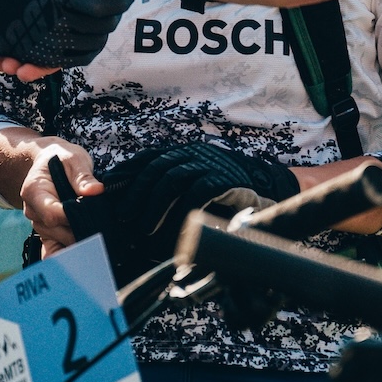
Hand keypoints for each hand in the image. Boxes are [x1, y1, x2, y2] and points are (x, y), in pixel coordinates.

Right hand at [0, 0, 135, 68]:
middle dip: (15, 58)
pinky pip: (77, 51)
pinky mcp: (93, 23)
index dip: (1, 39)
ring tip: (19, 72)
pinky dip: (59, 63)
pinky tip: (40, 69)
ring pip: (53, 51)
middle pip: (33, 42)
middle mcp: (55, 7)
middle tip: (3, 65)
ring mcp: (75, 16)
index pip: (16, 23)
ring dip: (35, 65)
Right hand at [20, 142, 100, 256]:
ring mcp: (39, 223)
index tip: (93, 219)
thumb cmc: (61, 158)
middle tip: (104, 236)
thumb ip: (83, 176)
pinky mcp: (47, 232)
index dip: (72, 218)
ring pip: (58, 241)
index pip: (51, 213)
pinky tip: (82, 262)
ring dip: (78, 242)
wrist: (49, 162)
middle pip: (56, 230)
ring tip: (100, 244)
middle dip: (79, 233)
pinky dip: (68, 255)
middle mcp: (32, 210)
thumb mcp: (73, 159)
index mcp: (34, 191)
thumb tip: (96, 190)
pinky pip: (53, 249)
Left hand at [103, 142, 298, 272]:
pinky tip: (174, 229)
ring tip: (144, 229)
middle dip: (135, 193)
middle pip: (154, 168)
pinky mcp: (223, 178)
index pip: (147, 157)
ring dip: (153, 206)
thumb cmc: (230, 189)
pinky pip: (196, 193)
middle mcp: (194, 153)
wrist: (272, 186)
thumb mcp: (199, 180)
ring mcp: (209, 164)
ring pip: (170, 179)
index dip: (127, 172)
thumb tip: (142, 206)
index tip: (109, 190)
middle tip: (124, 217)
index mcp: (185, 152)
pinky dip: (182, 211)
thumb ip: (175, 187)